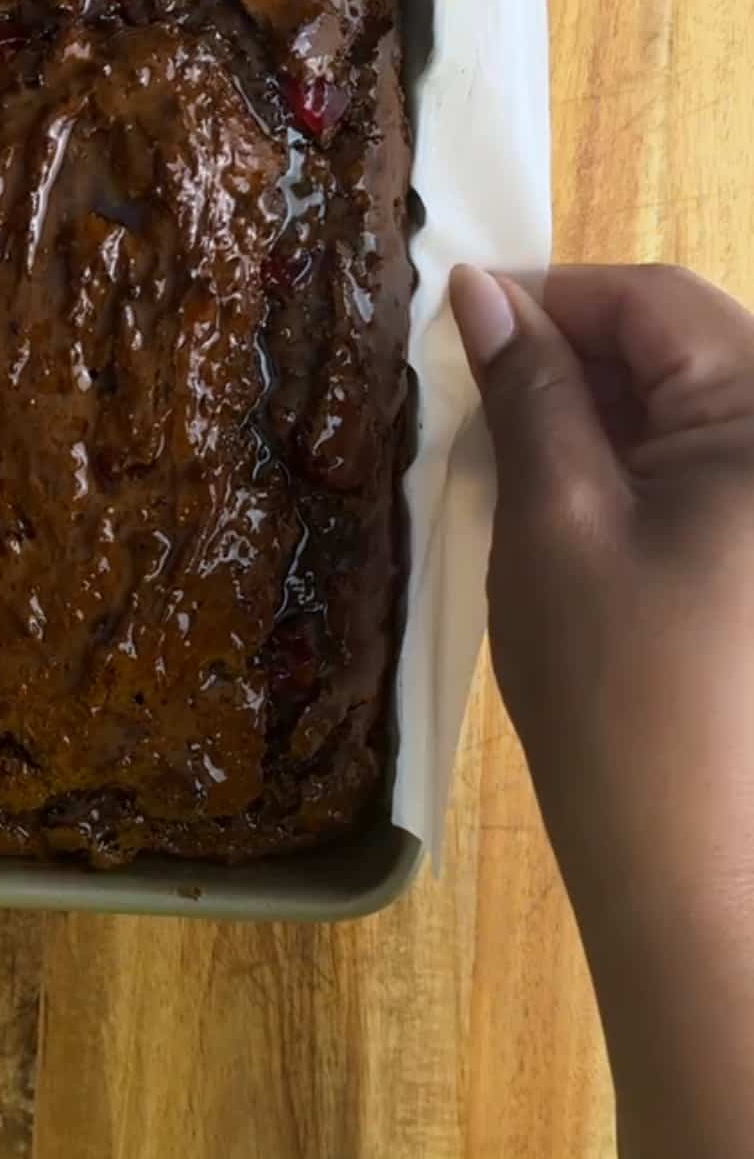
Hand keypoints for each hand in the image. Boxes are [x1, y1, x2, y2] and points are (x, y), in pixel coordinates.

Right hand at [451, 262, 753, 1158]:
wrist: (693, 867)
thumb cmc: (613, 689)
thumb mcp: (552, 521)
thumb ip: (526, 391)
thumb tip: (479, 291)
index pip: (654, 299)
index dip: (550, 294)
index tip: (452, 319)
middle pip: (680, 344)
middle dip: (573, 355)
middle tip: (474, 400)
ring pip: (688, 404)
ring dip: (598, 412)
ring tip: (513, 457)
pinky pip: (704, 465)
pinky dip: (632, 464)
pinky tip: (571, 504)